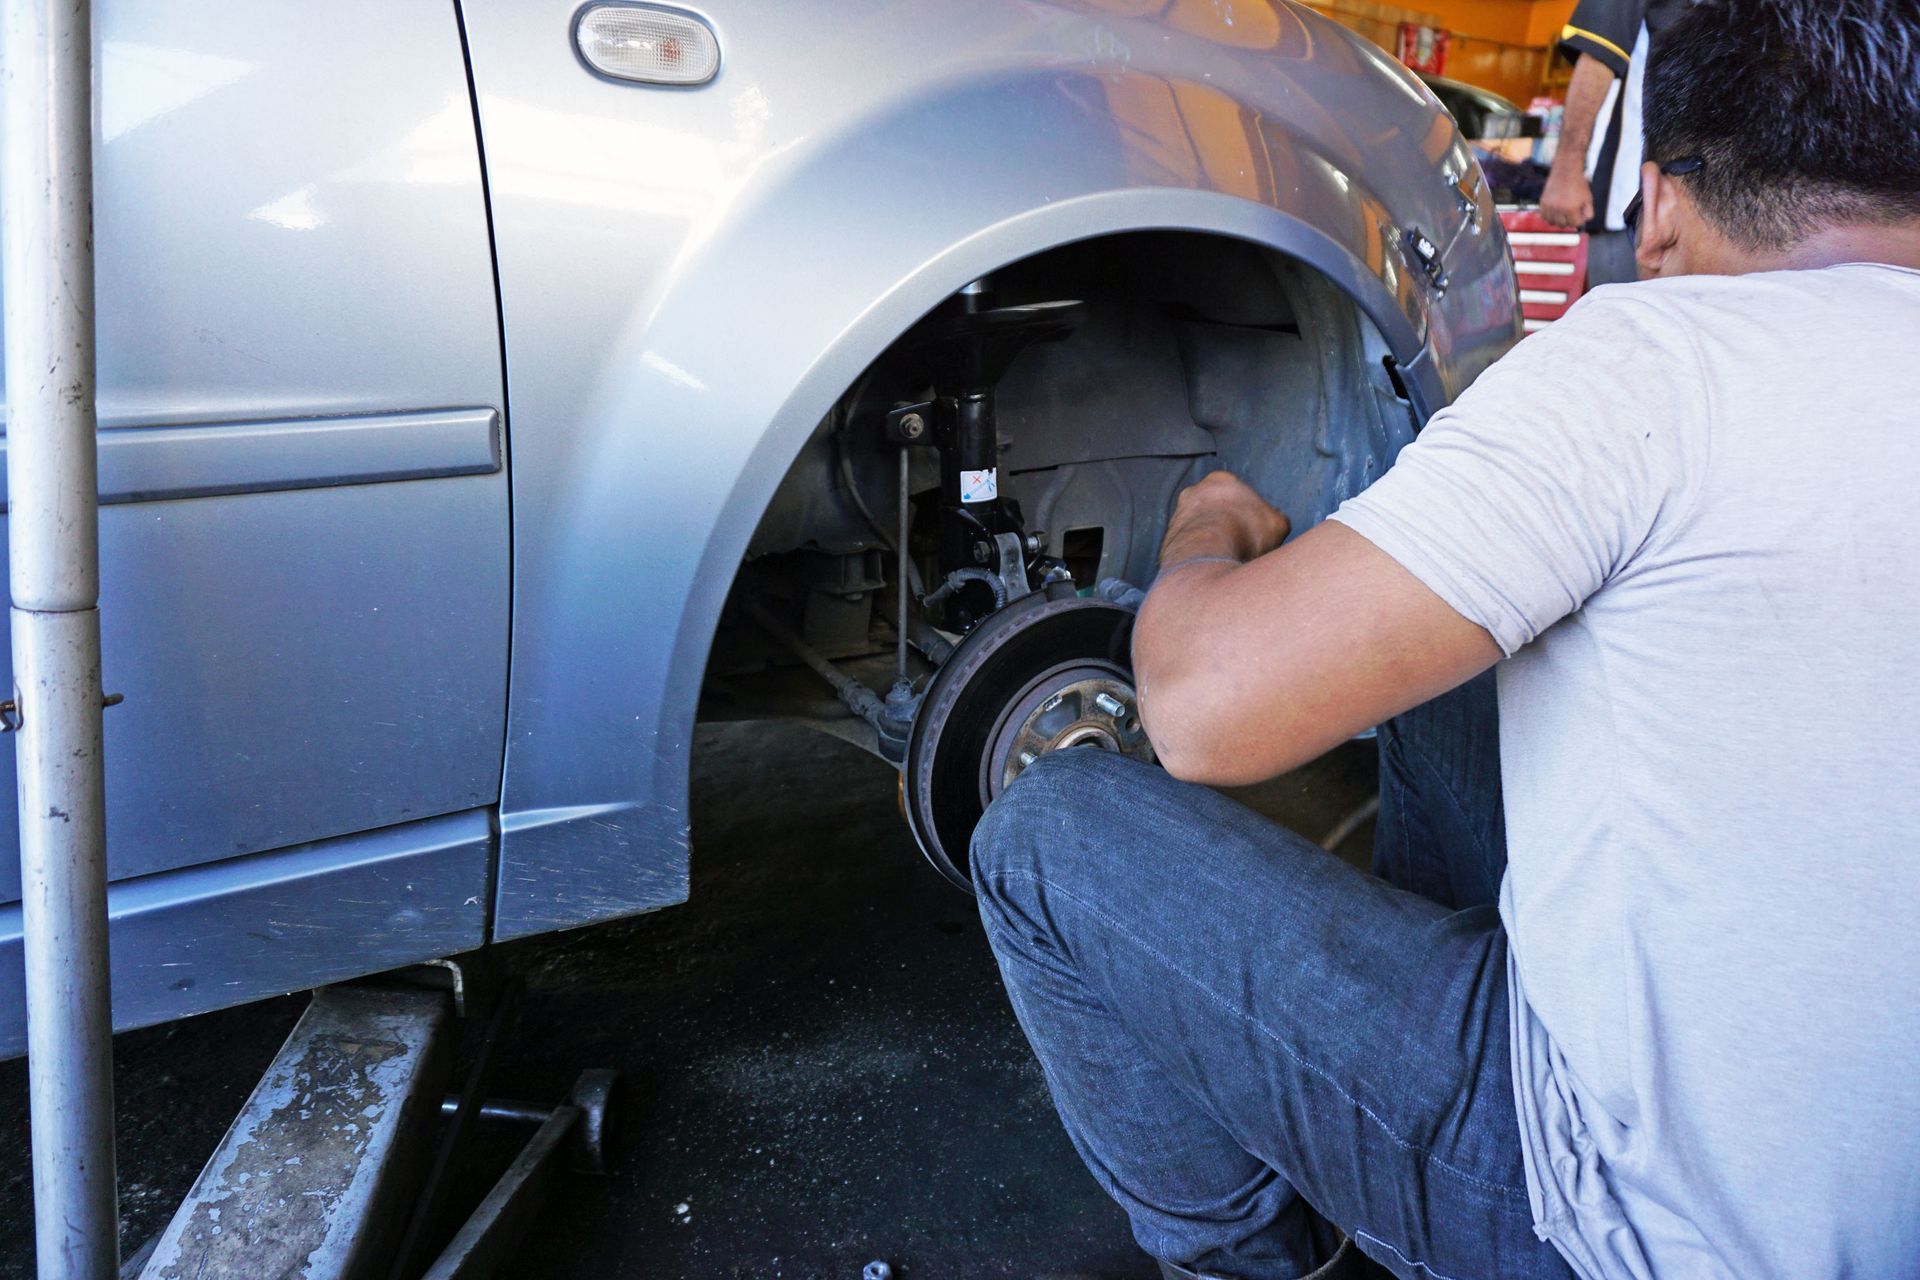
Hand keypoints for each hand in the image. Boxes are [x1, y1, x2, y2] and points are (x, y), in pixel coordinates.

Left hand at [1161, 471, 1291, 563]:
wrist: (1207, 556)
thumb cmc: (1245, 534)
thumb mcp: (1276, 524)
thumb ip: (1276, 518)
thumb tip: (1275, 522)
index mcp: (1221, 480)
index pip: (1237, 494)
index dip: (1249, 515)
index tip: (1254, 532)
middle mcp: (1193, 492)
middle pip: (1214, 510)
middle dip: (1226, 525)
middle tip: (1239, 546)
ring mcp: (1177, 515)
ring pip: (1198, 528)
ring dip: (1210, 541)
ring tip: (1225, 559)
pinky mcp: (1168, 540)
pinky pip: (1187, 547)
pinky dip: (1198, 555)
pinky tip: (1209, 566)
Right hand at [1538, 163, 1593, 229]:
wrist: (1566, 171)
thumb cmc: (1578, 184)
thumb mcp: (1588, 198)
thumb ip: (1589, 212)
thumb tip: (1584, 221)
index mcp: (1571, 208)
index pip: (1575, 224)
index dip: (1578, 220)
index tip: (1578, 214)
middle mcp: (1559, 209)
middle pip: (1562, 225)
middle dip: (1568, 220)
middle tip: (1570, 213)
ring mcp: (1550, 206)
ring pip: (1552, 223)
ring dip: (1557, 220)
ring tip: (1562, 213)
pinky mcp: (1543, 203)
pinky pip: (1543, 216)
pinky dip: (1549, 216)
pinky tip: (1554, 211)